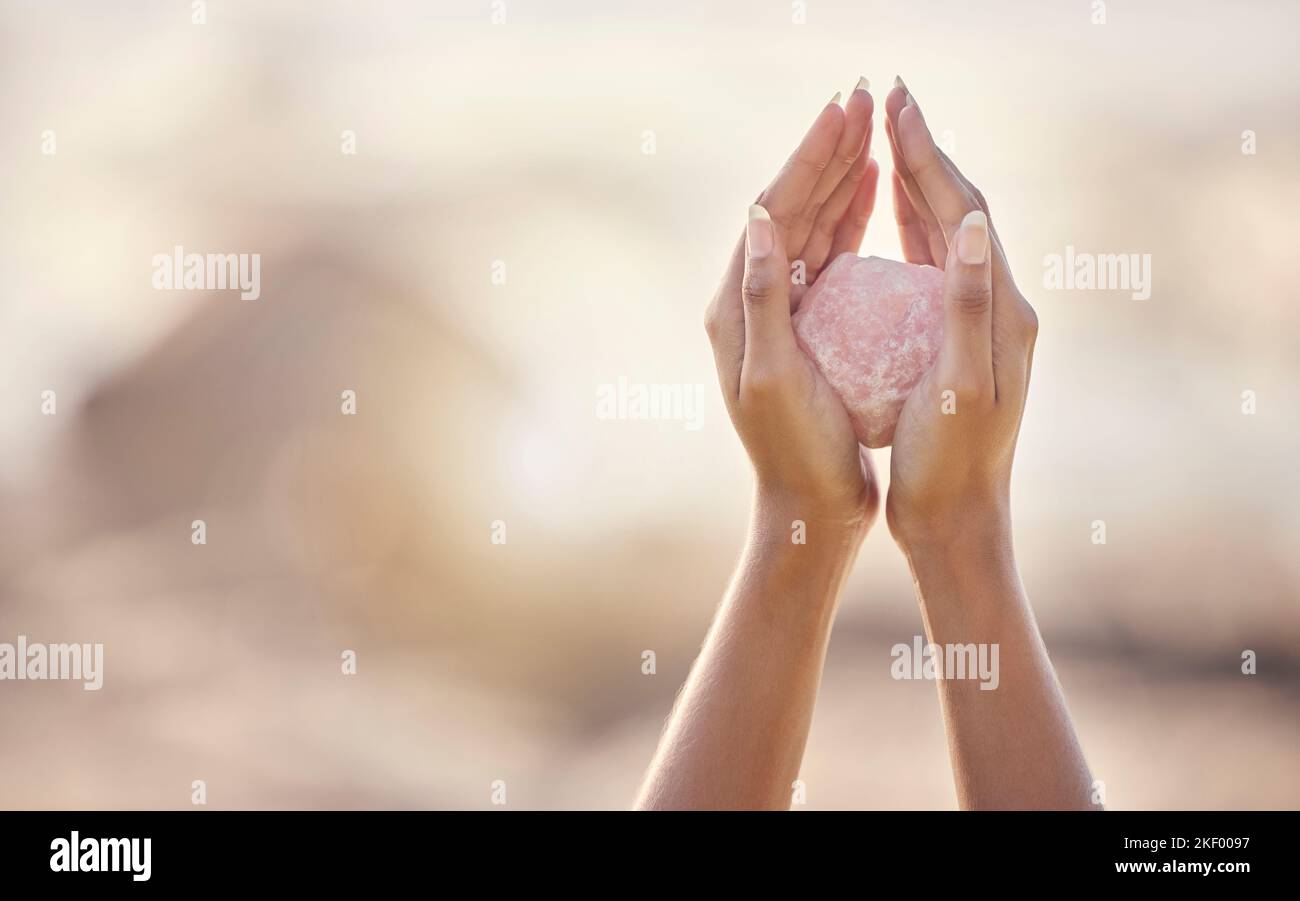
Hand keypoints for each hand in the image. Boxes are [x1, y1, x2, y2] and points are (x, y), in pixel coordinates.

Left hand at [704, 83, 881, 531]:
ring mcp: (779, 310)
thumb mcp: (774, 379)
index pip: (771, 212)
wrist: (808, 505)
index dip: (808, 159)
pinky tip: (871, 190)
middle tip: (862, 98)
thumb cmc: (797, 452)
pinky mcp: (807, 324)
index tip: (842, 111)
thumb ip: (764, 301)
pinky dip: (848, 216)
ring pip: (810, 224)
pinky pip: (827, 255)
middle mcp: (749, 300)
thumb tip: (758, 221)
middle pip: (787, 206)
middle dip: (824, 151)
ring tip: (869, 128)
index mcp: (735, 307)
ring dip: (837, 174)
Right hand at [881, 79, 1039, 549]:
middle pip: (960, 209)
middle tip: (888, 101)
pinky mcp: (959, 338)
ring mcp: (981, 320)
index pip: (964, 211)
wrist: (958, 520)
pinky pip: (934, 266)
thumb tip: (966, 226)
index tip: (895, 108)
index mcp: (1001, 310)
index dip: (928, 156)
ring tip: (886, 138)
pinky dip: (912, 227)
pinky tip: (889, 215)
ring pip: (948, 232)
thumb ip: (965, 307)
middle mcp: (999, 305)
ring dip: (919, 181)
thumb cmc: (950, 464)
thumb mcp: (961, 389)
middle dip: (923, 152)